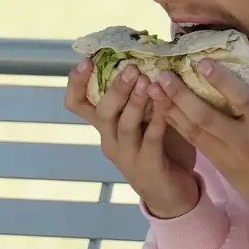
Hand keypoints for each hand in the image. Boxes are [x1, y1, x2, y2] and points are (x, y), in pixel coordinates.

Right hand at [65, 60, 199, 218]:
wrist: (172, 194)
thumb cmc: (159, 148)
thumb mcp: (144, 118)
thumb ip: (142, 92)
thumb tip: (151, 54)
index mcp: (105, 125)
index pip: (77, 104)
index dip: (76, 83)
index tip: (86, 61)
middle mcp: (109, 139)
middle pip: (102, 112)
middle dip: (115, 88)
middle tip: (131, 68)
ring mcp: (126, 155)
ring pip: (123, 125)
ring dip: (135, 102)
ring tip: (148, 82)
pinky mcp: (147, 167)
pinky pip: (150, 140)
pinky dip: (157, 119)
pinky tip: (165, 103)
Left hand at [148, 61, 248, 218]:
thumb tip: (241, 83)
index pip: (241, 98)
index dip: (220, 80)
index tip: (201, 62)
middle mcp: (244, 139)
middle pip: (206, 116)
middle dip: (181, 95)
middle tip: (163, 75)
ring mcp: (228, 155)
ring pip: (194, 131)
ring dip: (171, 109)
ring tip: (154, 90)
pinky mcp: (219, 166)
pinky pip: (195, 142)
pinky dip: (178, 126)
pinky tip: (164, 112)